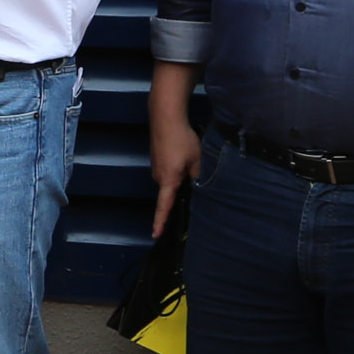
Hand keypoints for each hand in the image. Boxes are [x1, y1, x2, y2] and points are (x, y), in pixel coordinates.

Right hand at [148, 106, 201, 237]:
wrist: (165, 117)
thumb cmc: (182, 140)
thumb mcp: (197, 160)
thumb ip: (198, 177)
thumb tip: (198, 185)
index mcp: (168, 181)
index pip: (164, 206)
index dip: (160, 222)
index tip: (155, 235)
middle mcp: (159, 177)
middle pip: (171, 192)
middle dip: (181, 190)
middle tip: (194, 176)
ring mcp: (156, 167)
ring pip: (171, 179)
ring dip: (181, 175)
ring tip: (191, 159)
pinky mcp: (157, 158)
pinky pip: (168, 170)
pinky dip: (177, 167)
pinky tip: (183, 154)